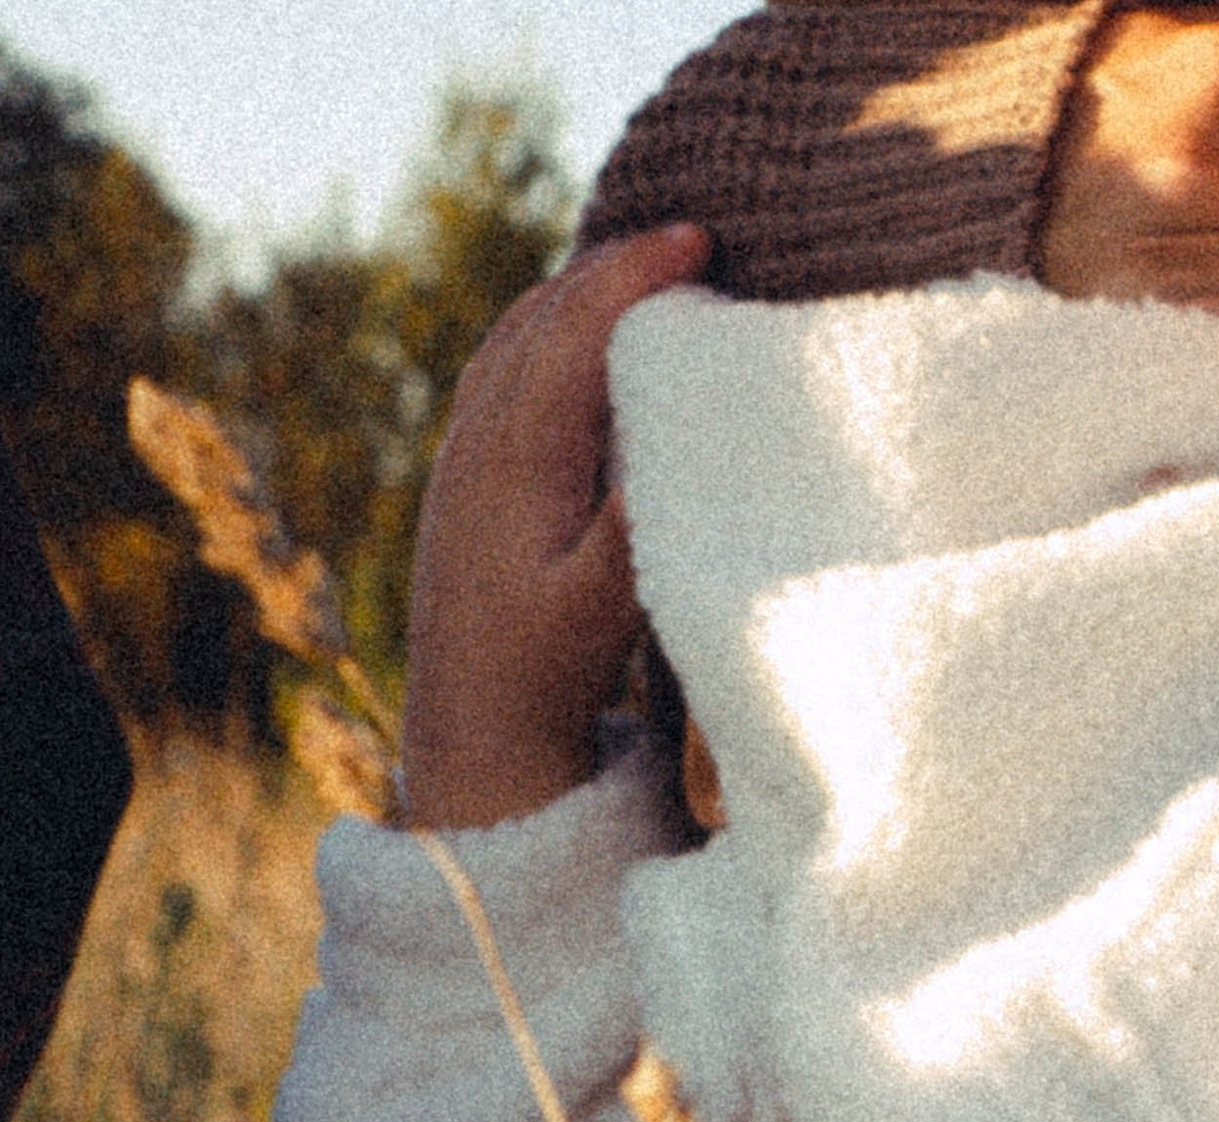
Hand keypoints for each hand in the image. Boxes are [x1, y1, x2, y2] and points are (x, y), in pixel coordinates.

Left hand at [400, 224, 707, 832]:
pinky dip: (551, 331)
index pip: (577, 329)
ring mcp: (464, 451)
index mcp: (517, 457)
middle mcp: (480, 438)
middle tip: (691, 241)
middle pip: (546, 313)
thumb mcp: (600, 612)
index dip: (636, 274)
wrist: (467, 728)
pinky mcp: (464, 474)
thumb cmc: (542, 674)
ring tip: (647, 274)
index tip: (698, 238)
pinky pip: (505, 368)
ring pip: (520, 334)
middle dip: (615, 268)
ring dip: (581, 294)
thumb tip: (674, 447)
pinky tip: (586, 337)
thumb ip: (635, 529)